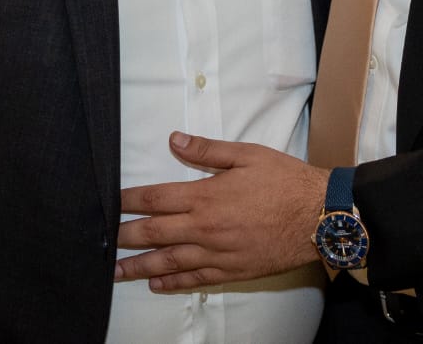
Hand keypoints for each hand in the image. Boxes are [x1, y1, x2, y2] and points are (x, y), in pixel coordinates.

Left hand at [114, 132, 325, 290]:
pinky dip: (172, 283)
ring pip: (168, 262)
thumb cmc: (285, 181)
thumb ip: (207, 150)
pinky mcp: (231, 270)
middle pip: (154, 233)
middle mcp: (205, 228)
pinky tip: (156, 284)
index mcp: (206, 196)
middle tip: (104, 241)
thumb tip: (174, 139)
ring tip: (116, 271)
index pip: (156, 198)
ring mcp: (217, 253)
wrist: (318, 216)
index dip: (129, 201)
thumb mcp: (247, 155)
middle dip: (125, 237)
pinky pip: (195, 279)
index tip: (111, 203)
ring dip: (139, 267)